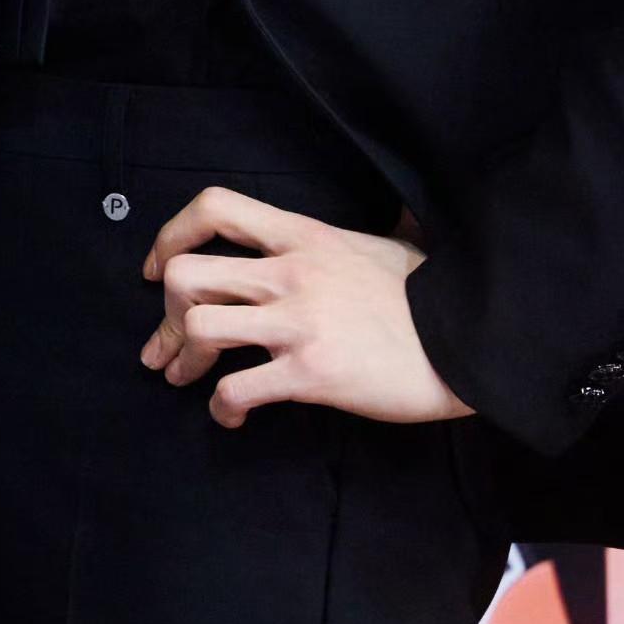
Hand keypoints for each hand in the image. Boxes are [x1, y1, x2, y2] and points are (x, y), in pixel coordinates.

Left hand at [138, 186, 472, 428]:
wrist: (466, 338)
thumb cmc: (424, 294)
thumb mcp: (377, 243)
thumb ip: (336, 238)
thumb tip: (352, 222)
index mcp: (302, 233)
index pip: (215, 207)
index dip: (171, 235)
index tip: (156, 269)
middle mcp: (291, 270)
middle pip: (188, 274)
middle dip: (167, 315)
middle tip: (169, 344)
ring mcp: (298, 321)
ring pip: (201, 327)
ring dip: (183, 358)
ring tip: (186, 378)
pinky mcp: (310, 372)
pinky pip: (236, 391)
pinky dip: (221, 409)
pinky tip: (231, 416)